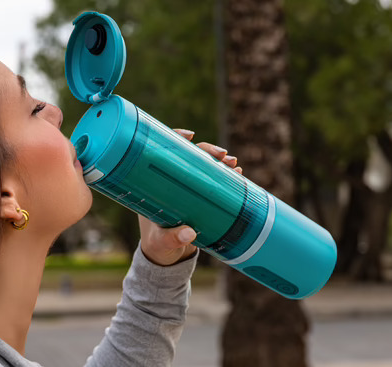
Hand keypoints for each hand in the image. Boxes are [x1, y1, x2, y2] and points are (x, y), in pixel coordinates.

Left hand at [137, 128, 241, 265]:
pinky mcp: (199, 197)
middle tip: (223, 155)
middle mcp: (170, 181)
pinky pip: (213, 180)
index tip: (190, 135)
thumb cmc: (157, 245)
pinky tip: (237, 173)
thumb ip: (173, 239)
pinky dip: (225, 175)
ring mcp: (186, 188)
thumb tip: (190, 233)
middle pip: (188, 154)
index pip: (162, 151)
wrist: (165, 256)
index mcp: (154, 184)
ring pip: (203, 165)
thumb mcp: (163, 242)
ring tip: (234, 164)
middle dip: (207, 150)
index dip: (175, 138)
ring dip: (220, 161)